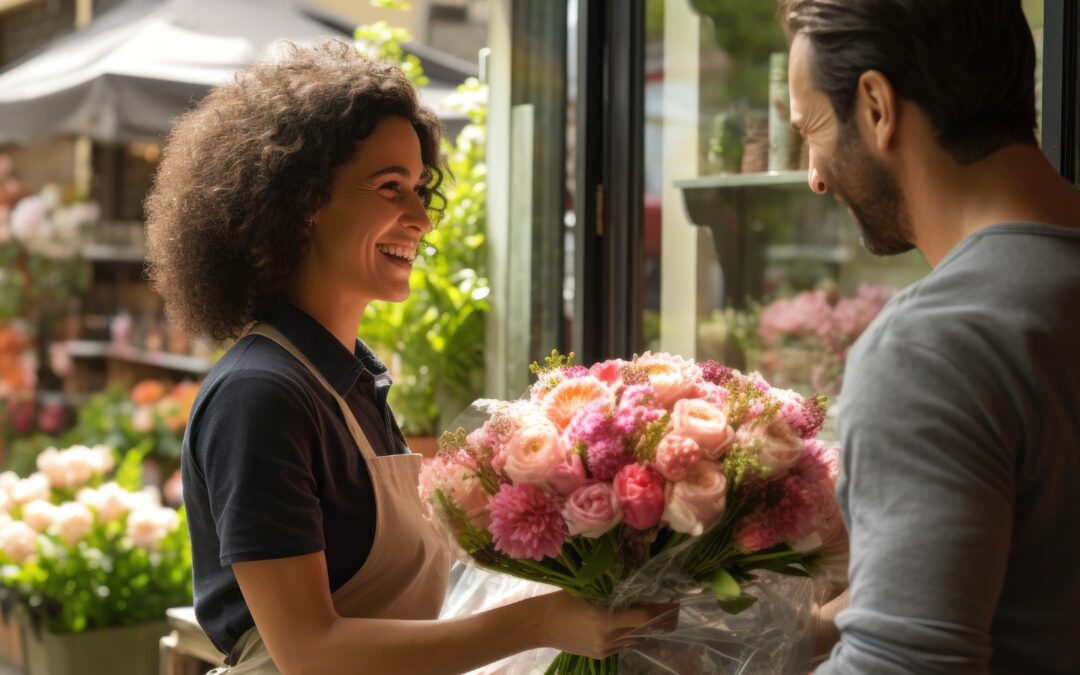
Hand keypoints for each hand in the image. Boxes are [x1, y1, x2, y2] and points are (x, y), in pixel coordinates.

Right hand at [528, 591, 677, 658]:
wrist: (539, 625)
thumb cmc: (561, 601)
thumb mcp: (588, 591)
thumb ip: (611, 594)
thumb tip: (634, 589)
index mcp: (606, 620)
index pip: (643, 617)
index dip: (661, 611)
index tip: (674, 604)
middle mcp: (609, 638)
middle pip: (642, 630)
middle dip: (658, 621)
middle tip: (672, 610)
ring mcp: (605, 649)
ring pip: (634, 639)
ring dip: (644, 629)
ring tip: (656, 618)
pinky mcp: (600, 655)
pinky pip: (622, 645)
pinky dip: (629, 635)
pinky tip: (632, 627)